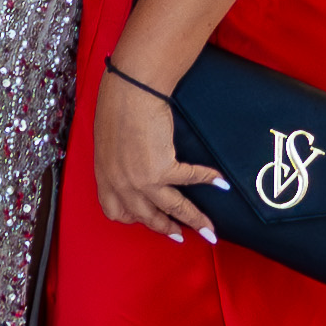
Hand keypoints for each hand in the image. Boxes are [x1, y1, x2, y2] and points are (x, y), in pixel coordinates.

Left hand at [94, 69, 225, 241]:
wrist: (130, 89)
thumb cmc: (116, 104)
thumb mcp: (106, 138)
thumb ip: (116, 158)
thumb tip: (130, 161)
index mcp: (105, 176)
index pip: (116, 211)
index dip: (134, 218)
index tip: (148, 219)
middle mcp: (121, 184)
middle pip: (147, 217)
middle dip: (167, 229)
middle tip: (182, 236)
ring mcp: (142, 180)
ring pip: (173, 209)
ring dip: (195, 221)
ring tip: (210, 230)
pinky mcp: (162, 168)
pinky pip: (190, 180)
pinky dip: (208, 180)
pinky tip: (221, 183)